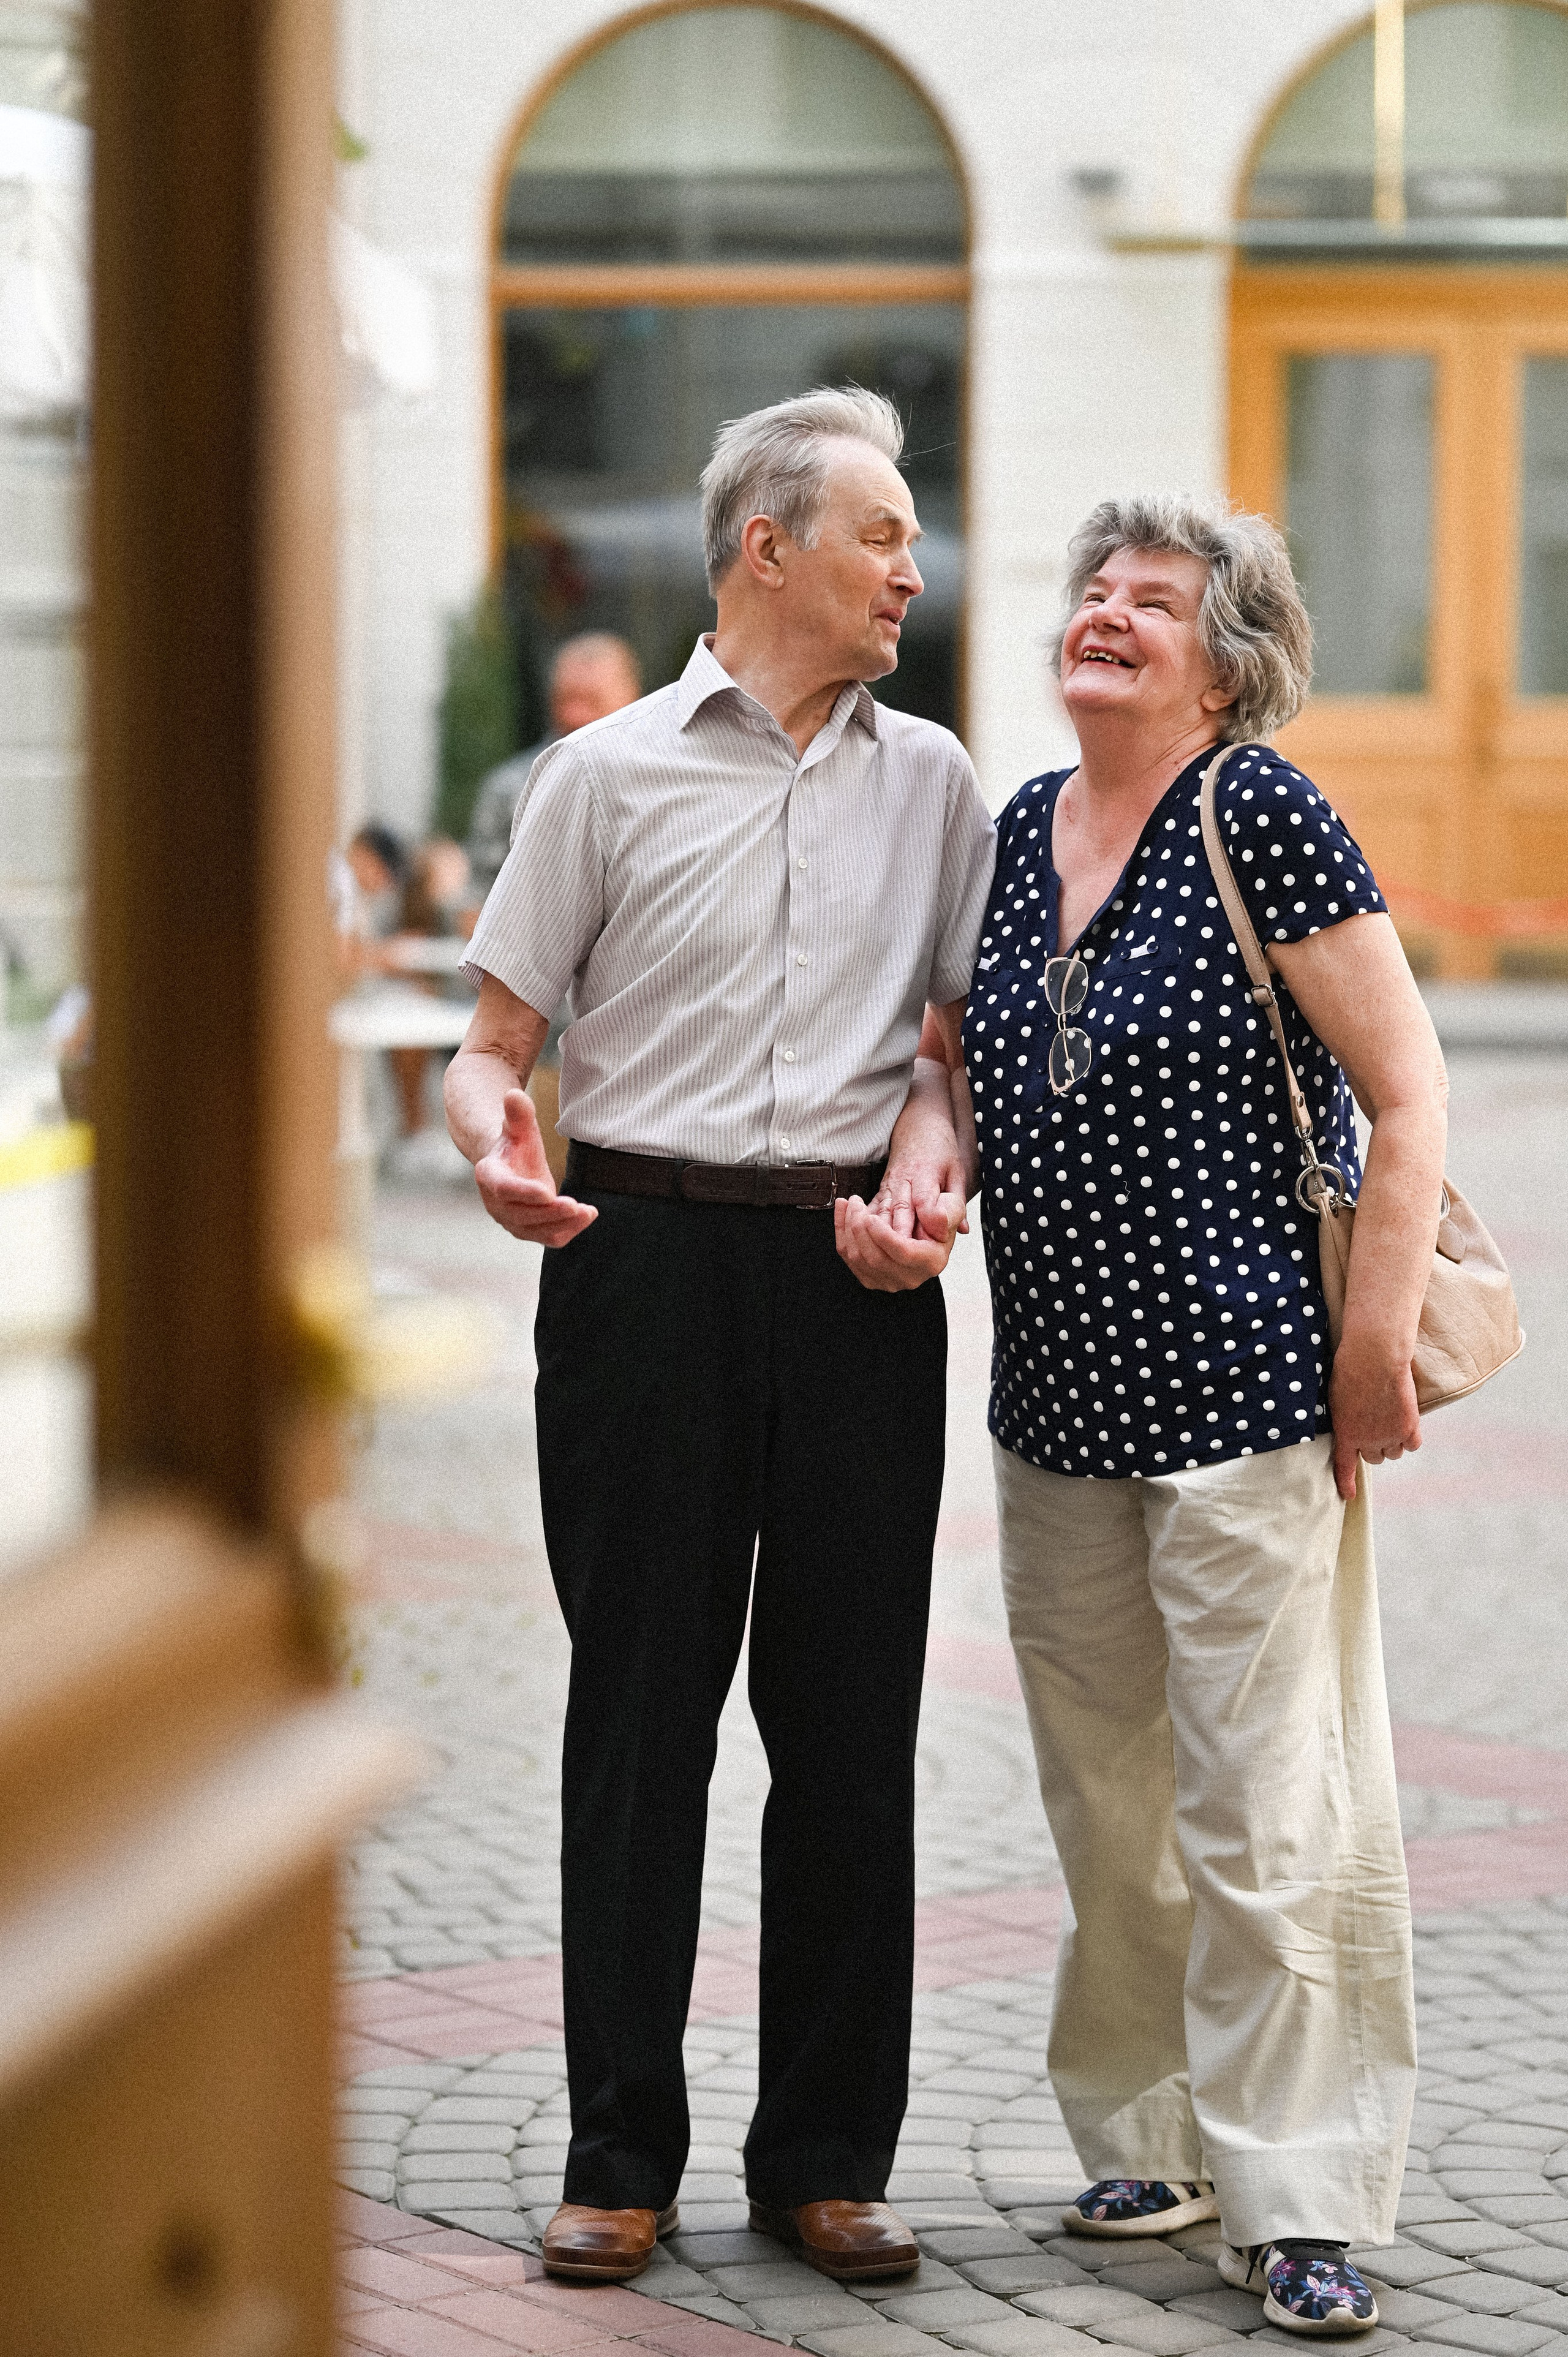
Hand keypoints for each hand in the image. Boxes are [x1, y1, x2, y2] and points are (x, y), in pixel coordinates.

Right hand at [471, 1087, 596, 1246]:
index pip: (505, 1189)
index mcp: (489, 1176)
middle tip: (575, 1206)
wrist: (509, 1162)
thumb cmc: (514, 1141)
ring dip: (563, 1224)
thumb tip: (513, 1094)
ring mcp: (511, 1220)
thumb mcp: (517, 1125)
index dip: (525, 1193)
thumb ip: (517, 1113)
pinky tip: (587, 1216)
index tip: (547, 1192)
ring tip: (588, 1212)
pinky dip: (568, 1231)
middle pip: (523, 1215)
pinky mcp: (528, 1229)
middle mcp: (495, 1204)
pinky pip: (548, 1237)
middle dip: (550, 1213)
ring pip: (537, 1231)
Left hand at [834, 1169, 966, 1292]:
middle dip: (859, 1227)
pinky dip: (841, 1233)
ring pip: (858, 1259)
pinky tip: (842, 1211)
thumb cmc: (937, 1213)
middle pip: (876, 1258)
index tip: (871, 1216)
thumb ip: (945, 1213)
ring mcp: (890, 1281)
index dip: (883, 1236)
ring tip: (850, 1203)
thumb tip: (937, 1221)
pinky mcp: (872, 1278)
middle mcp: (911, 1277)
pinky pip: (848, 1259)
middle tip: (856, 1202)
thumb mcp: (951, 1207)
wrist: (925, 1224)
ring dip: (847, 1228)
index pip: (903, 1253)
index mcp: (931, 1261)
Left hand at [1327, 1336, 1420, 1499]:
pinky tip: (1406, 1423)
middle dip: (1374, 1446)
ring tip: (1389, 1418)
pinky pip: (1413, 1445)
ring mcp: (1390, 1435)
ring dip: (1392, 1441)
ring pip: (1394, 1452)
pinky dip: (1410, 1438)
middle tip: (1374, 1426)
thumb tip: (1351, 1427)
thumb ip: (1345, 1419)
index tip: (1349, 1496)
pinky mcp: (1410, 1426)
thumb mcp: (1336, 1398)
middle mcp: (1368, 1441)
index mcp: (1345, 1434)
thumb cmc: (1350, 1370)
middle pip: (1374, 1457)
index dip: (1346, 1483)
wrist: (1375, 1357)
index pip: (1344, 1466)